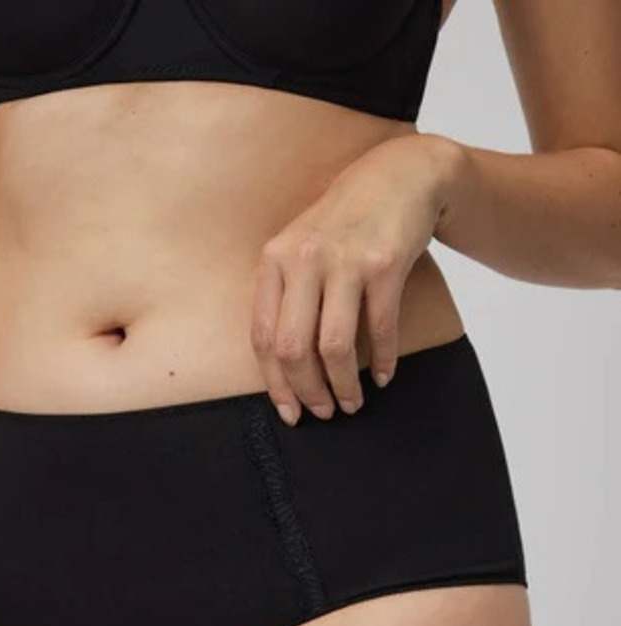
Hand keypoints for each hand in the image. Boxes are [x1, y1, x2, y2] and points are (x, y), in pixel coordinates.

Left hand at [250, 132, 460, 424]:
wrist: (400, 175)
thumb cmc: (346, 224)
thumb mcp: (302, 249)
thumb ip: (288, 297)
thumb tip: (285, 369)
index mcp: (274, 261)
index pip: (263, 336)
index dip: (275, 383)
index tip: (289, 411)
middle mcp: (303, 259)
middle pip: (293, 348)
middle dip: (308, 391)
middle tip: (324, 413)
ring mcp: (343, 260)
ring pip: (334, 346)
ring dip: (344, 385)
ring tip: (353, 402)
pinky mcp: (384, 264)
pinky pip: (380, 328)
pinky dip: (383, 360)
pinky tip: (385, 377)